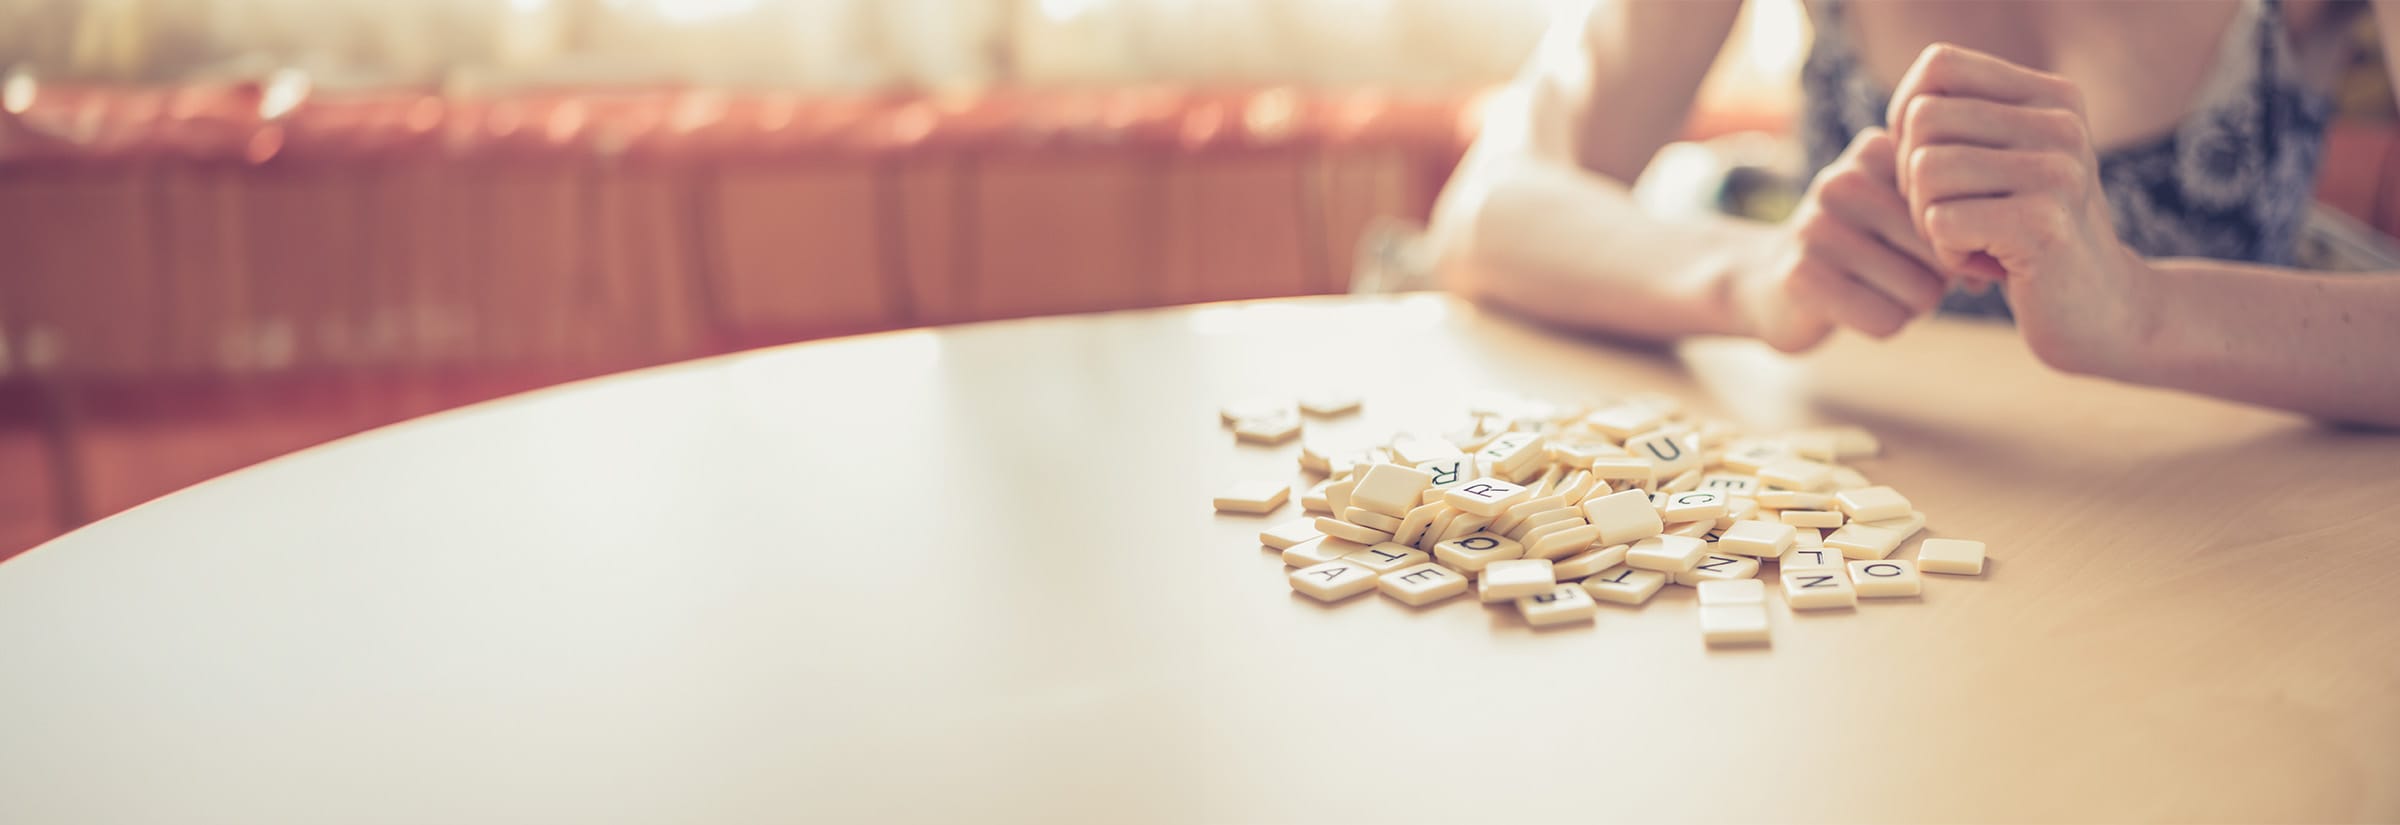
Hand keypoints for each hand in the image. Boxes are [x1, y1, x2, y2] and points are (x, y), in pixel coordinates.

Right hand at [1740, 126, 1951, 351]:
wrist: (1770, 280)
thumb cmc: (1862, 247)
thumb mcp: (1902, 213)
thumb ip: (1953, 220)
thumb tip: (1987, 269)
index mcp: (1874, 150)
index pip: (1959, 210)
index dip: (1955, 242)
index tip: (1930, 247)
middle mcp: (1841, 181)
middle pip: (1943, 253)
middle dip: (1935, 278)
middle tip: (1895, 274)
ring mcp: (1815, 227)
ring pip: (1923, 293)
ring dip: (1910, 305)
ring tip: (1874, 288)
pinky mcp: (1801, 277)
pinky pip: (1886, 321)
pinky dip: (1881, 325)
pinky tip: (1852, 308)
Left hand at [1887, 43, 2157, 375]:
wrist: (2104, 311)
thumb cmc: (2031, 235)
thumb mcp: (2005, 164)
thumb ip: (1962, 123)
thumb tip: (1903, 112)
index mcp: (2053, 96)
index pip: (1939, 67)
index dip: (1908, 118)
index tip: (1929, 165)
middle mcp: (2062, 123)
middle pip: (1923, 121)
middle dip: (1914, 178)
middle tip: (1953, 216)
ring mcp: (2058, 172)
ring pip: (1925, 171)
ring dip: (1929, 221)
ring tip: (1975, 241)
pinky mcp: (2044, 225)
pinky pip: (1940, 223)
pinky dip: (1946, 254)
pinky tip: (1986, 266)